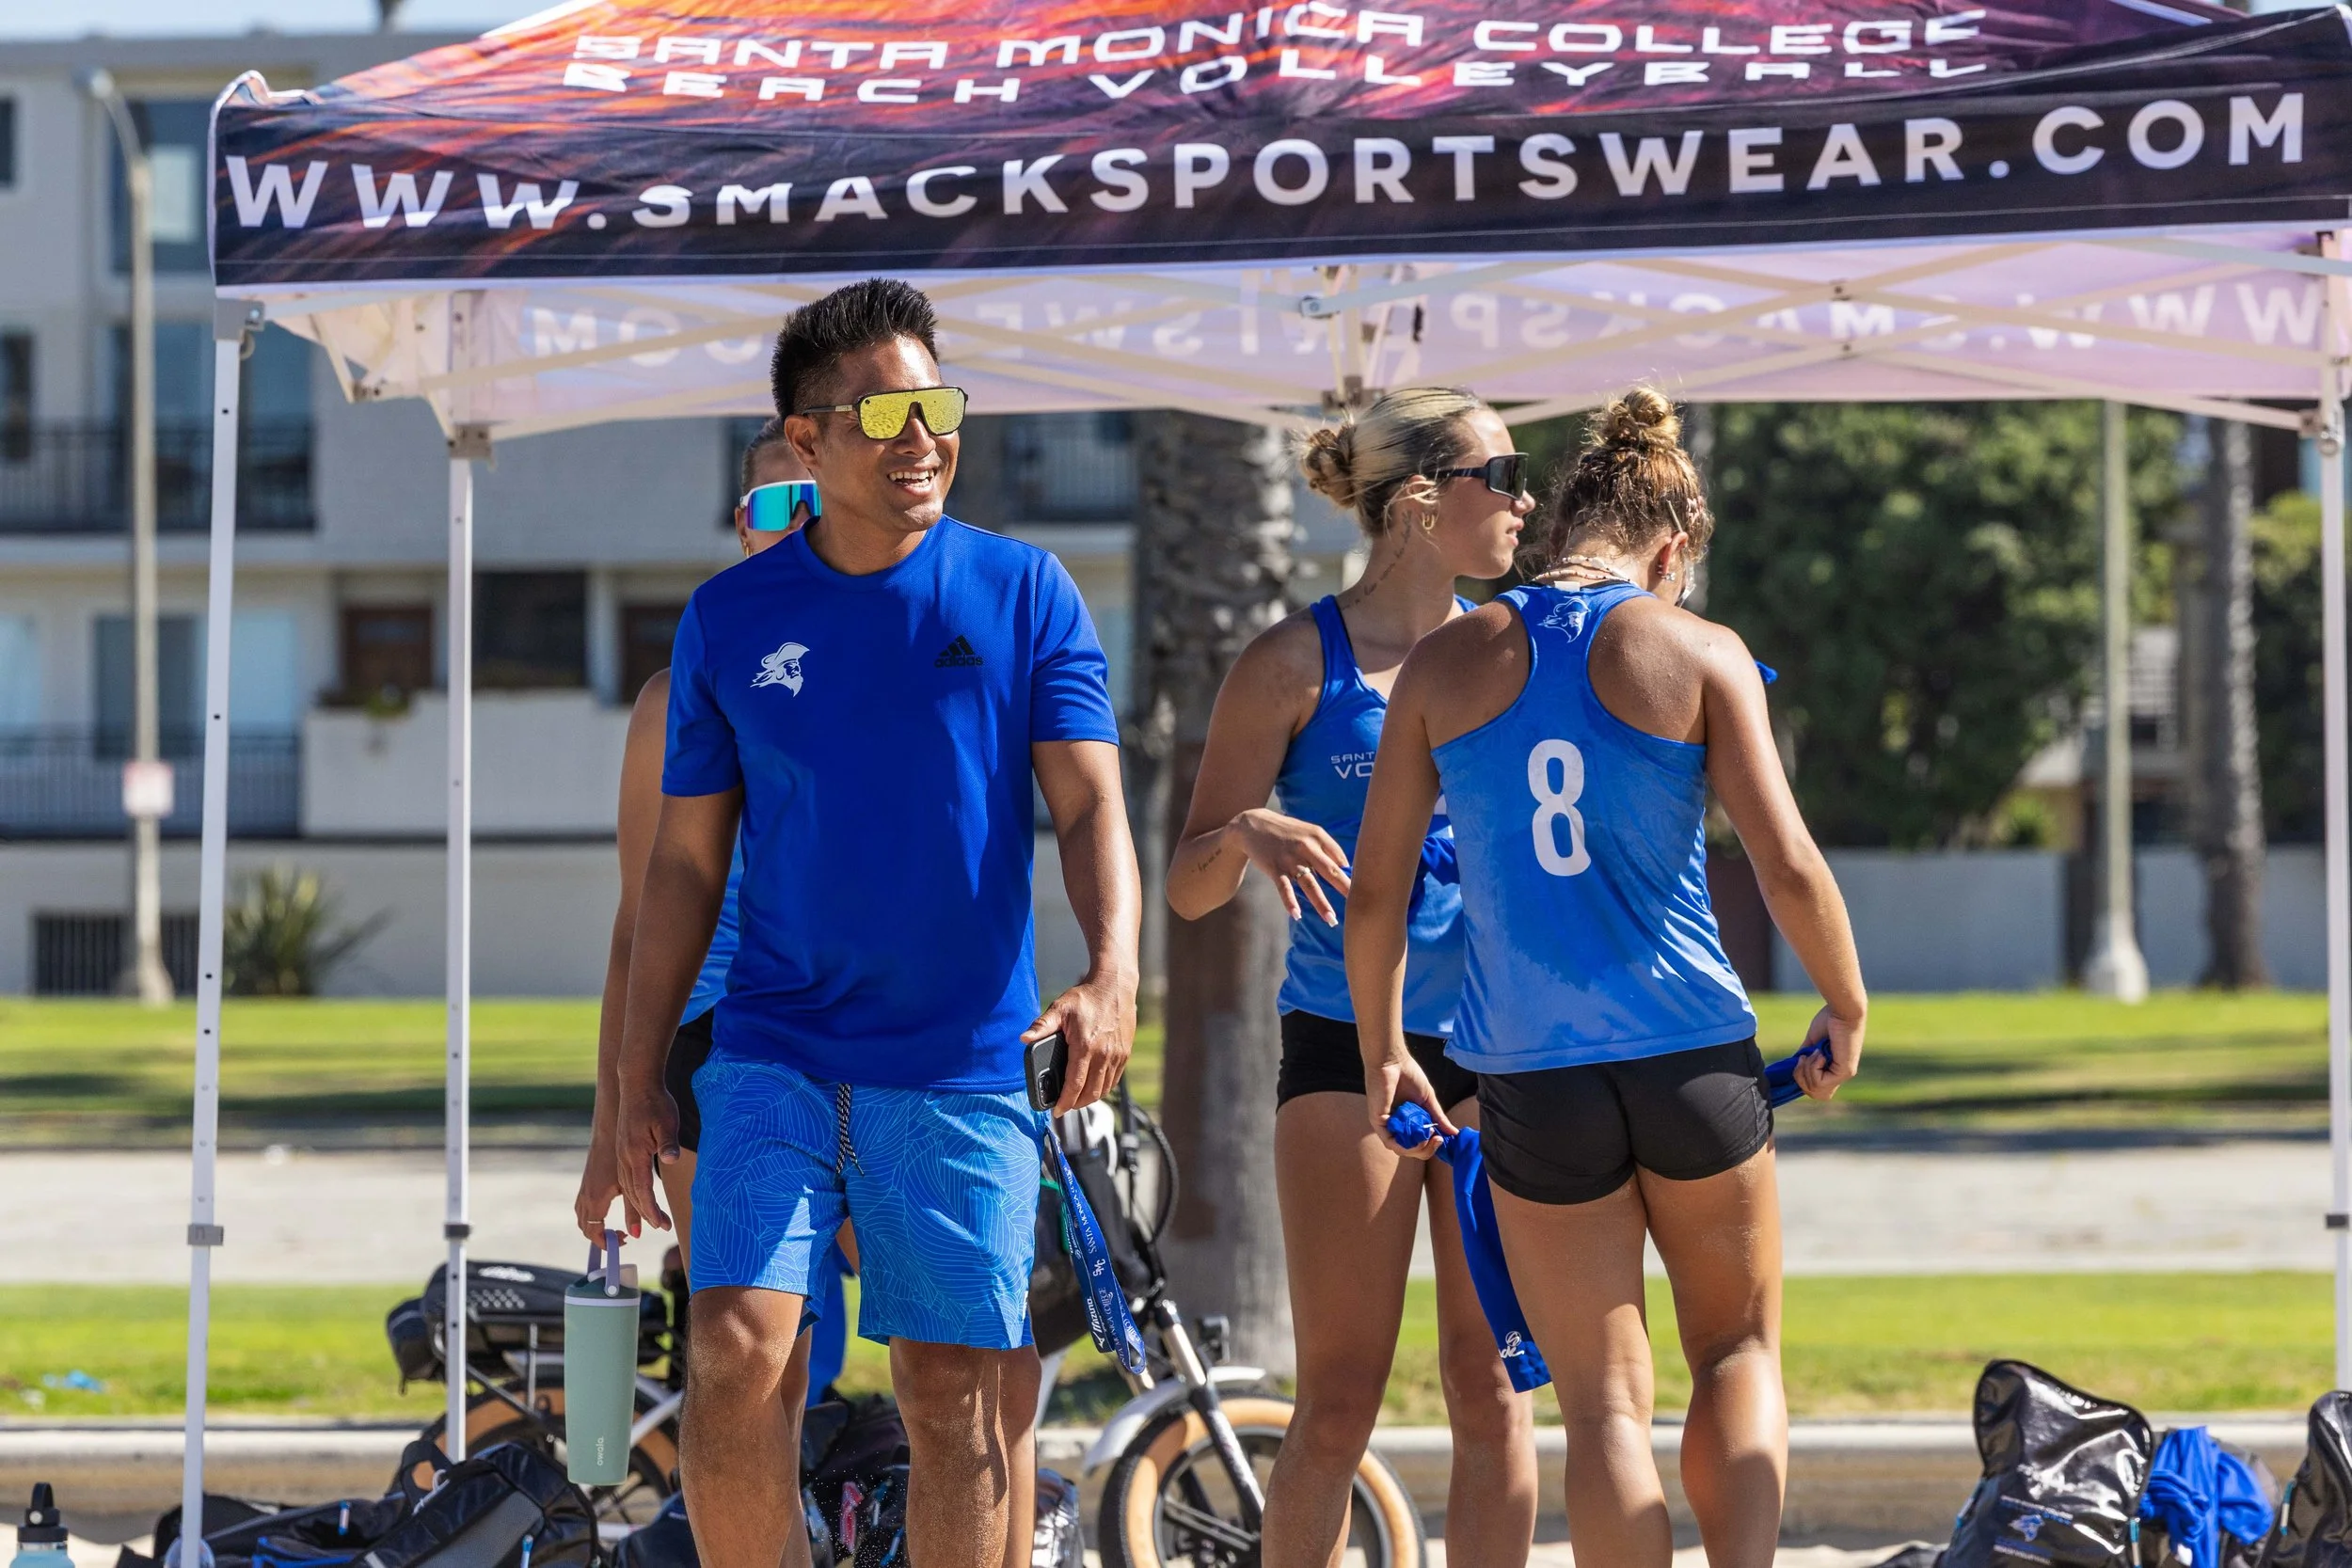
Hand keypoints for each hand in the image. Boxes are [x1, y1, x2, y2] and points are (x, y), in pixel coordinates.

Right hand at [574, 1121, 629, 1243]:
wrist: (613, 1121)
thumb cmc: (628, 1147)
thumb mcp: (637, 1178)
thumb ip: (639, 1206)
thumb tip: (647, 1231)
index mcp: (597, 1196)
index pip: (595, 1231)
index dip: (608, 1242)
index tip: (626, 1242)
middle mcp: (587, 1193)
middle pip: (586, 1227)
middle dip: (603, 1238)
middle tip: (626, 1237)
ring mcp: (585, 1185)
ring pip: (583, 1216)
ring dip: (596, 1227)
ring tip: (618, 1228)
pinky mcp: (588, 1178)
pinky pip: (584, 1205)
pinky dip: (593, 1216)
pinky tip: (609, 1210)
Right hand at [613, 1084, 680, 1235]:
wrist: (637, 1084)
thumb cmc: (655, 1102)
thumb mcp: (667, 1122)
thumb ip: (667, 1143)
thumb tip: (671, 1159)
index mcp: (634, 1154)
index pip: (641, 1190)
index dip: (650, 1210)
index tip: (661, 1224)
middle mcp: (623, 1158)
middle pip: (632, 1193)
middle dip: (645, 1214)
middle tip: (661, 1227)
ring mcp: (621, 1154)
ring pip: (626, 1188)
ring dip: (635, 1206)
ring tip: (644, 1224)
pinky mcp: (623, 1149)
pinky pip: (624, 1178)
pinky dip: (631, 1193)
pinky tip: (637, 1198)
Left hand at [1027, 968, 1136, 1113]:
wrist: (1115, 985)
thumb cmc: (1086, 996)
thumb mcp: (1060, 1008)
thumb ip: (1042, 1026)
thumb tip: (1023, 1038)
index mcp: (1085, 1046)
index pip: (1075, 1084)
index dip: (1065, 1102)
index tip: (1056, 1111)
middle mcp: (1104, 1054)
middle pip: (1090, 1092)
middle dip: (1076, 1104)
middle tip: (1064, 1106)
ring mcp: (1117, 1055)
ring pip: (1103, 1089)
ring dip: (1089, 1099)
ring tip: (1076, 1099)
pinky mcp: (1125, 1054)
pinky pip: (1114, 1080)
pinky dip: (1102, 1089)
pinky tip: (1092, 1087)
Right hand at [1230, 808, 1352, 924]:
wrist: (1253, 824)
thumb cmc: (1288, 832)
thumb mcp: (1309, 833)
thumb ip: (1328, 849)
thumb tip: (1348, 868)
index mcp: (1318, 836)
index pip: (1340, 858)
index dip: (1351, 875)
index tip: (1364, 890)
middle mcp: (1305, 846)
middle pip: (1329, 871)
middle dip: (1344, 889)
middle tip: (1359, 904)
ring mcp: (1289, 858)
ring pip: (1309, 883)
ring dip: (1321, 903)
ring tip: (1331, 919)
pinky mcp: (1274, 867)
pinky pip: (1284, 888)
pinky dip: (1290, 901)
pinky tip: (1296, 915)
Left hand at [1366, 1041, 1454, 1157]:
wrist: (1393, 1060)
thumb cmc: (1408, 1075)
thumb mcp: (1428, 1100)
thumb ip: (1438, 1117)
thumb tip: (1453, 1133)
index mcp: (1406, 1121)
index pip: (1417, 1142)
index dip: (1430, 1145)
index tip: (1442, 1138)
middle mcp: (1395, 1125)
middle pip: (1409, 1149)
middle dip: (1426, 1150)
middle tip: (1438, 1140)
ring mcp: (1385, 1124)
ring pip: (1400, 1148)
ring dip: (1417, 1149)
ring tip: (1429, 1139)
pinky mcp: (1377, 1121)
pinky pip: (1390, 1141)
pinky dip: (1405, 1145)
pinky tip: (1418, 1139)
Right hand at [1794, 1003, 1864, 1100]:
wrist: (1843, 1010)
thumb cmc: (1829, 1020)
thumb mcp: (1812, 1042)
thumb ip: (1806, 1055)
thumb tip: (1794, 1065)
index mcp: (1834, 1068)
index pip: (1818, 1090)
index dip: (1803, 1080)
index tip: (1800, 1060)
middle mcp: (1841, 1074)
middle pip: (1815, 1094)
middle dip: (1801, 1079)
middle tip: (1803, 1058)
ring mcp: (1845, 1074)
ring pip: (1816, 1090)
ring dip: (1807, 1071)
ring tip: (1812, 1053)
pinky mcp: (1846, 1071)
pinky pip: (1820, 1082)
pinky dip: (1813, 1067)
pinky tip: (1820, 1053)